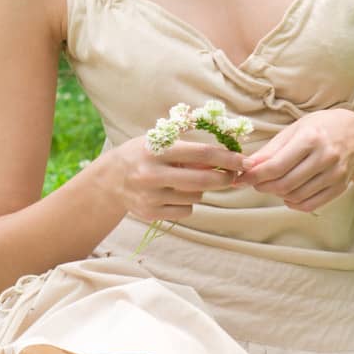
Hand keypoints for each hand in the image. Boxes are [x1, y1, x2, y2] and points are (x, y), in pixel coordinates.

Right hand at [108, 135, 243, 223]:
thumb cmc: (142, 155)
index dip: (227, 157)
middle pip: (203, 180)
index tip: (243, 160)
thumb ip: (189, 146)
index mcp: (156, 150)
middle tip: (233, 176)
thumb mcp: (159, 141)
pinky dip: (187, 203)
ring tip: (186, 181)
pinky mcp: (151, 213)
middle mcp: (152, 173)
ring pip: (196, 197)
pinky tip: (174, 194)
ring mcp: (151, 196)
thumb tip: (226, 154)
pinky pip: (185, 211)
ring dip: (201, 190)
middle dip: (224, 178)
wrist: (110, 180)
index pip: (202, 153)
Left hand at [234, 109, 353, 211]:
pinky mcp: (341, 187)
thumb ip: (271, 149)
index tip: (241, 178)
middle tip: (253, 182)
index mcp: (311, 138)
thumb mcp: (294, 129)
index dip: (254, 176)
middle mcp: (326, 157)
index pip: (275, 166)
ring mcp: (335, 174)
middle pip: (284, 184)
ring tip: (270, 185)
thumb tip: (248, 166)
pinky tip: (287, 195)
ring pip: (296, 196)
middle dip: (262, 186)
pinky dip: (294, 203)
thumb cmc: (320, 128)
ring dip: (277, 194)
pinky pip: (311, 204)